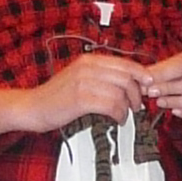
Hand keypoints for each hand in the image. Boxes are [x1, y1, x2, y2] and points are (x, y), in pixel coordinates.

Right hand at [25, 50, 148, 130]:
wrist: (33, 107)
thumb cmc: (57, 97)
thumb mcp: (80, 78)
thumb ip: (102, 77)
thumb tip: (129, 82)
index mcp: (89, 61)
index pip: (125, 63)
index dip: (141, 74)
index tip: (149, 84)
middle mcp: (87, 68)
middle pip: (126, 78)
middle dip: (136, 94)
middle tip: (136, 106)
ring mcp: (83, 82)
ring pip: (120, 93)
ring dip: (127, 108)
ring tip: (123, 115)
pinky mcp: (81, 99)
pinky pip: (111, 105)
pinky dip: (119, 115)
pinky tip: (117, 120)